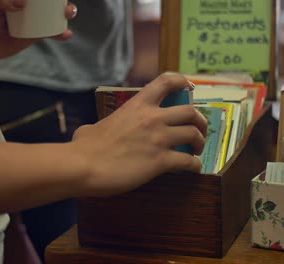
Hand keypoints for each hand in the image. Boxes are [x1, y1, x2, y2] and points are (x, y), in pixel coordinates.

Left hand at [0, 0, 76, 60]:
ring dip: (67, 13)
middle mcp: (30, 6)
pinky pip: (51, 32)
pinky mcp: (36, 35)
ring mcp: (35, 20)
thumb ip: (2, 0)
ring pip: (55, 15)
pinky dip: (60, 33)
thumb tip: (22, 3)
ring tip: (68, 13)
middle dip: (63, 1)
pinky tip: (67, 34)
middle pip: (51, 2)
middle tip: (65, 5)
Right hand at [72, 73, 207, 196]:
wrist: (83, 166)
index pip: (167, 82)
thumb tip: (90, 132)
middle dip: (200, 121)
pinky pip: (188, 161)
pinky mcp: (160, 161)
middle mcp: (152, 118)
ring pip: (194, 134)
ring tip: (196, 151)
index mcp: (136, 105)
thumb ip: (101, 125)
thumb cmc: (84, 147)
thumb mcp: (92, 127)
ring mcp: (158, 139)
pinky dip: (194, 166)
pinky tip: (192, 169)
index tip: (190, 89)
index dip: (183, 82)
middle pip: (190, 111)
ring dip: (200, 142)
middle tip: (198, 131)